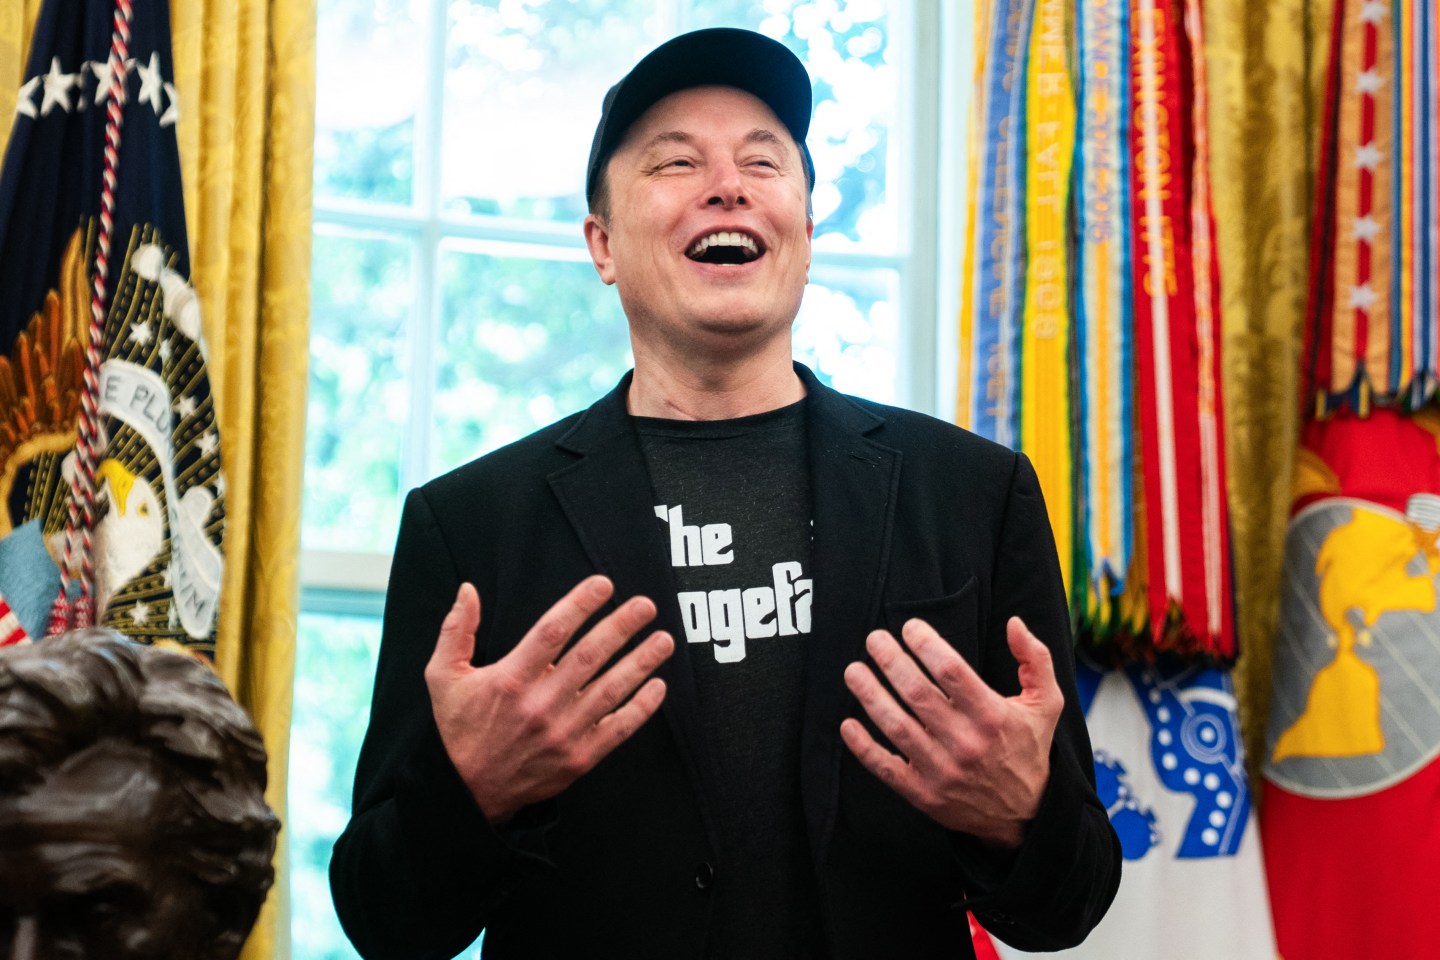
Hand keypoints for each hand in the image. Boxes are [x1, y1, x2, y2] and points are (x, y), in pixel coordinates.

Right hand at [425, 576, 674, 822]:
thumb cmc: (459, 729)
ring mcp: (563, 733)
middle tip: (647, 605)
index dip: (580, 604)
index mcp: (510, 679)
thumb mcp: (443, 677)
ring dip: (641, 662)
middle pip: (590, 655)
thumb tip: (468, 590)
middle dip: (622, 626)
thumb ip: (456, 631)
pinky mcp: (579, 758)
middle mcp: (540, 704)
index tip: (603, 585)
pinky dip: (641, 708)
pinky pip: (617, 728)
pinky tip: (658, 686)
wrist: (467, 793)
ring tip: (663, 639)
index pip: (552, 632)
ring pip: (611, 689)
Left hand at [840, 616, 1062, 847]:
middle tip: (874, 639)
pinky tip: (848, 724)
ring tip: (854, 671)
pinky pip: (886, 768)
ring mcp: (942, 771)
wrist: (1026, 815)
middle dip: (890, 660)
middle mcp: (966, 743)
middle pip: (917, 693)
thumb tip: (1014, 623)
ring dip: (870, 695)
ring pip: (896, 726)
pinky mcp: (924, 794)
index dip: (926, 644)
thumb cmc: (1028, 750)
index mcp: (993, 716)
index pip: (951, 671)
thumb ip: (1035, 659)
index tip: (909, 627)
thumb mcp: (1046, 704)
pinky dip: (863, 747)